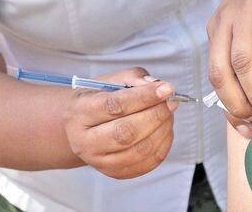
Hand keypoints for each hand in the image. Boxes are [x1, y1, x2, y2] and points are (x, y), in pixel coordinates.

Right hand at [62, 67, 176, 178]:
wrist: (81, 126)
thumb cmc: (100, 98)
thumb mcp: (111, 80)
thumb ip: (134, 78)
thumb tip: (157, 86)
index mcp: (80, 112)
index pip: (114, 106)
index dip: (144, 97)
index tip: (166, 89)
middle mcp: (84, 141)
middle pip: (126, 133)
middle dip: (156, 115)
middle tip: (171, 102)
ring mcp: (98, 161)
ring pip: (138, 150)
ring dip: (162, 130)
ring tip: (168, 114)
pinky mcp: (114, 173)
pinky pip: (145, 164)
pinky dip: (162, 146)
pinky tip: (164, 130)